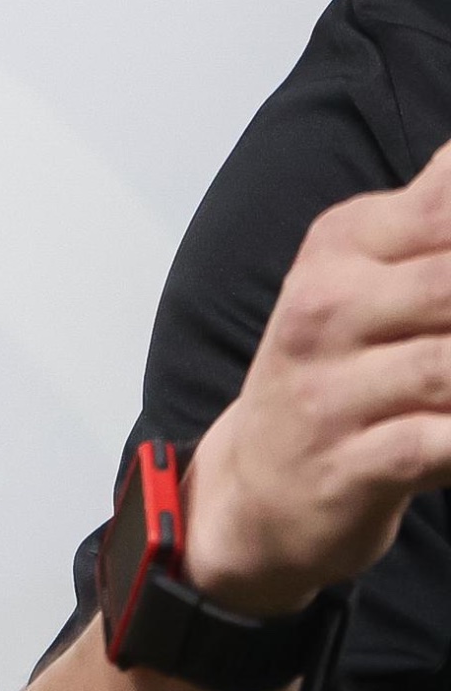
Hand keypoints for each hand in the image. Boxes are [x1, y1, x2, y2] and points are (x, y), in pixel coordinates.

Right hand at [184, 135, 450, 613]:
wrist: (259, 482)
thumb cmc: (333, 370)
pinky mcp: (350, 463)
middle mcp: (327, 308)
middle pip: (447, 285)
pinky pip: (436, 447)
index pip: (440, 208)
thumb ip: (426, 213)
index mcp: (340, 249)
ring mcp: (333, 389)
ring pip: (447, 367)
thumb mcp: (364, 275)